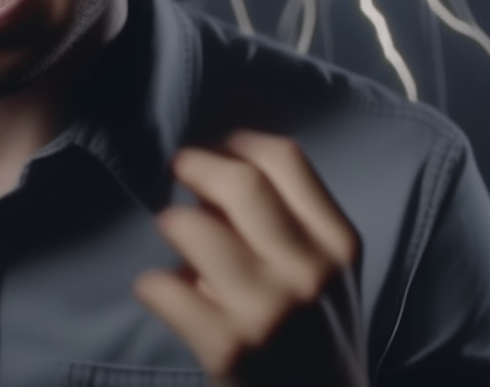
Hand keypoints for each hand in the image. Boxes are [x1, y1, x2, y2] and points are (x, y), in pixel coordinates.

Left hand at [133, 130, 367, 386]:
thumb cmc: (314, 328)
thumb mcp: (323, 268)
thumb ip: (284, 217)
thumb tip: (213, 168)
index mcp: (336, 242)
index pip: (284, 159)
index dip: (240, 143)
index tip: (220, 148)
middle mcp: (307, 271)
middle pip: (240, 182)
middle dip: (195, 165)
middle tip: (178, 167)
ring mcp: (266, 309)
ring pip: (191, 226)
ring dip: (171, 222)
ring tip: (172, 232)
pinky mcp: (226, 346)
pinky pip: (163, 287)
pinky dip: (152, 284)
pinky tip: (161, 289)